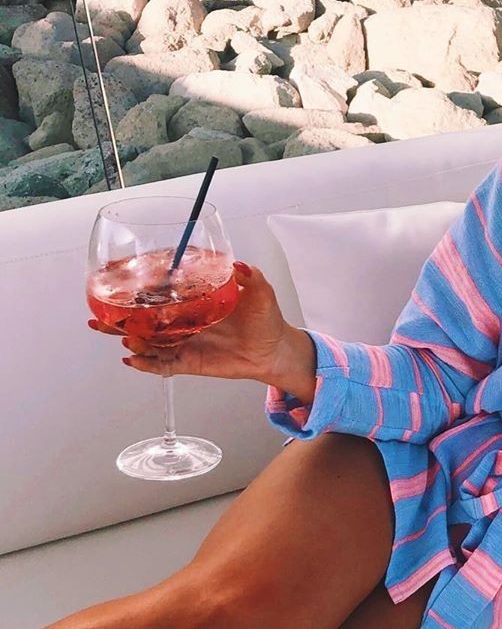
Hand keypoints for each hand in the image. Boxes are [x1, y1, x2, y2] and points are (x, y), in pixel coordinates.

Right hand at [89, 262, 291, 382]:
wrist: (275, 351)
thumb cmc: (266, 320)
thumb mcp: (260, 292)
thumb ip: (250, 277)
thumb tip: (238, 264)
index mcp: (193, 300)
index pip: (158, 292)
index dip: (135, 287)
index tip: (112, 279)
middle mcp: (183, 321)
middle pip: (143, 319)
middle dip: (118, 318)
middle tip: (99, 315)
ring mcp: (185, 342)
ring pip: (149, 343)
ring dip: (131, 340)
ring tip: (123, 337)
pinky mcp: (190, 362)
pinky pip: (163, 365)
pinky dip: (147, 364)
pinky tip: (134, 360)